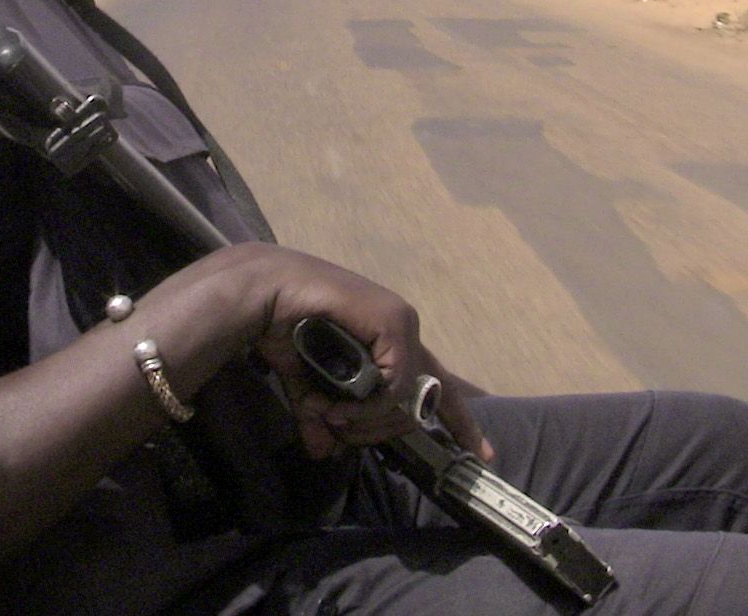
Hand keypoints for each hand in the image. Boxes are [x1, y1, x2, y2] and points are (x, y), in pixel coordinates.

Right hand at [239, 244, 492, 461]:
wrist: (263, 294)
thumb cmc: (285, 327)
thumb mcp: (308, 386)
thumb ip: (321, 416)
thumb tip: (324, 453)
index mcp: (389, 342)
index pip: (439, 385)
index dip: (460, 421)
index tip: (483, 453)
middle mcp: (404, 332)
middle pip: (425, 401)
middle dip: (382, 431)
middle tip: (341, 431)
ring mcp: (402, 325)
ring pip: (408, 398)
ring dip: (365, 420)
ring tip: (330, 416)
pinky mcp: (393, 323)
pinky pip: (395, 385)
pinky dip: (367, 405)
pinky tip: (338, 406)